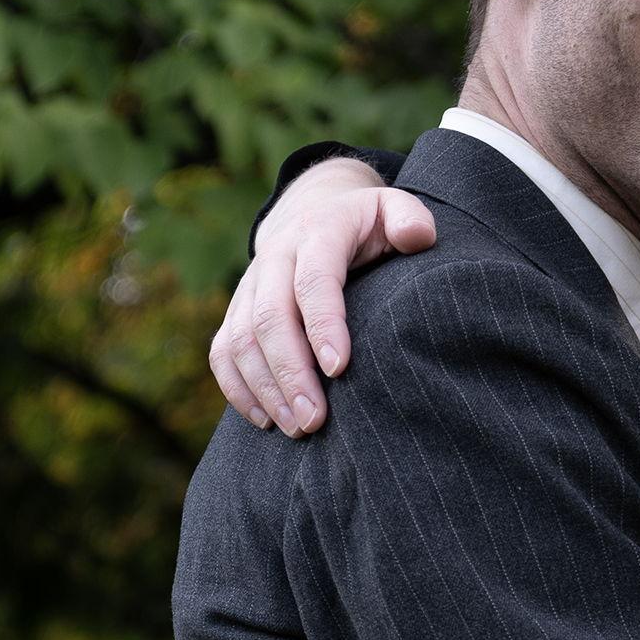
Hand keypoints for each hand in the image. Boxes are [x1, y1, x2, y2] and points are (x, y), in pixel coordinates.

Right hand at [210, 166, 436, 433]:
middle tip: (315, 420)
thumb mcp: (392, 209)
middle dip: (291, 372)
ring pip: (241, 339)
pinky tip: (266, 421)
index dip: (323, 324)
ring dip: (265, 388)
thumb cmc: (366, 224)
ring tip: (297, 429)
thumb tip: (417, 238)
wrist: (314, 211)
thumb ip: (409, 218)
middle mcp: (276, 257)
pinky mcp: (237, 310)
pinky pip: (222, 351)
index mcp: (317, 232)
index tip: (339, 369)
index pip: (313, 280)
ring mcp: (250, 284)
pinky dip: (238, 388)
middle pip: (270, 316)